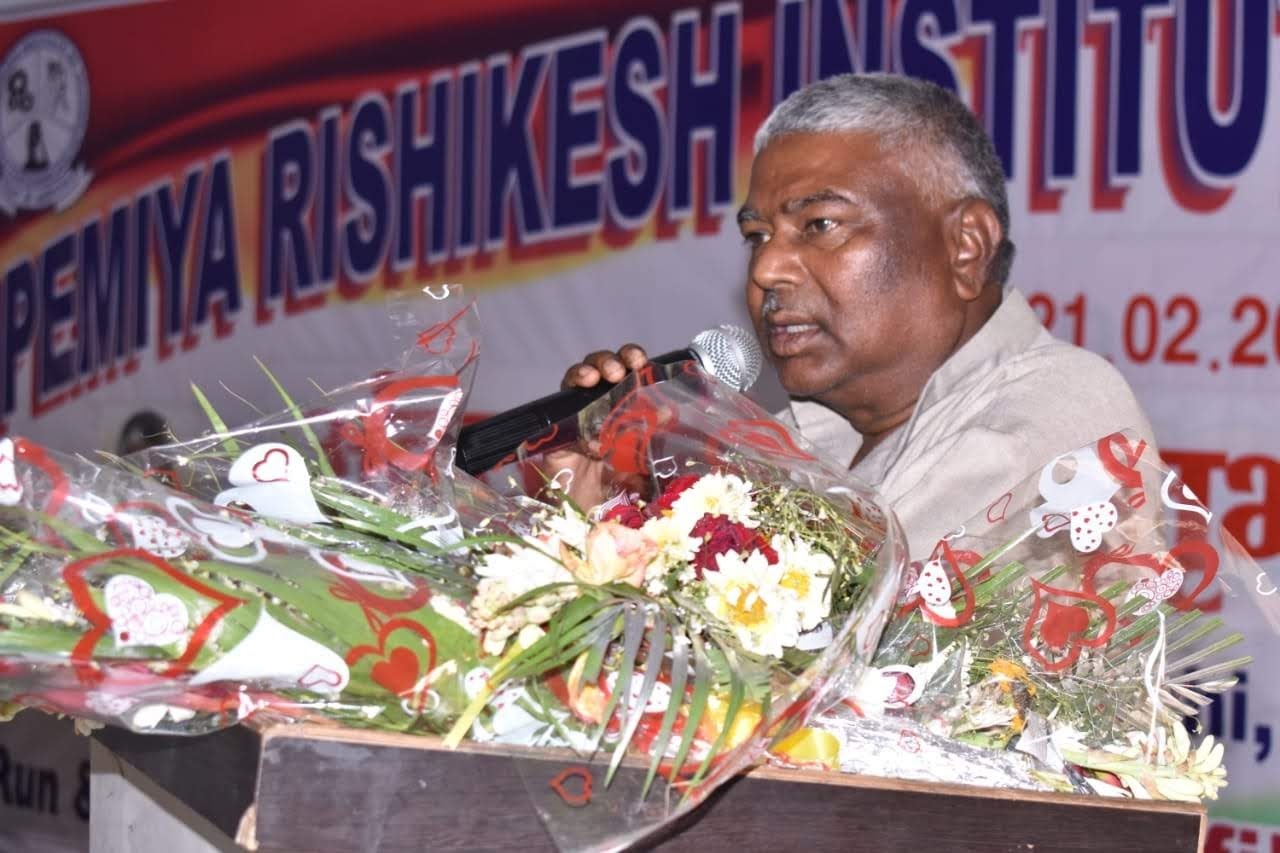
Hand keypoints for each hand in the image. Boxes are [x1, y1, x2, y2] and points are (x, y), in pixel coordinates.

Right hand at [545, 344, 649, 509]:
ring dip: (592, 366)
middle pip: (604, 369)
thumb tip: (669, 414)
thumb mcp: (641, 462)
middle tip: (622, 369)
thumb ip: (654, 441)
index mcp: (623, 409)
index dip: (634, 361)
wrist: (585, 512)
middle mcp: (599, 406)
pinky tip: (583, 385)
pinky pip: (562, 397)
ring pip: (581, 375)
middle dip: (613, 360)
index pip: (628, 374)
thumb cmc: (614, 486)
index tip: (642, 362)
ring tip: (601, 375)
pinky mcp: (558, 424)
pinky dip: (573, 385)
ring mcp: (577, 413)